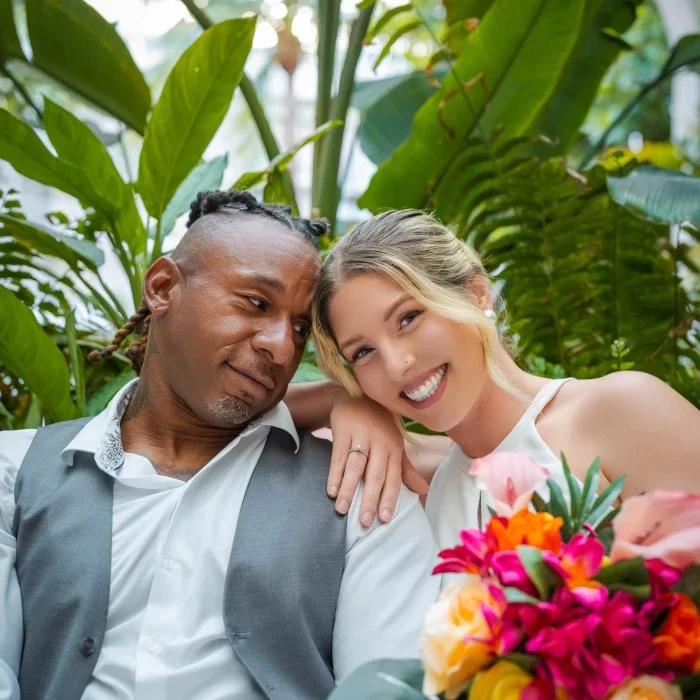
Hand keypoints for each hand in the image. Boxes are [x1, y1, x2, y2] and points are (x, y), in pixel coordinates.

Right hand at [327, 394, 429, 525]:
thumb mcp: (395, 445)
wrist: (357, 394)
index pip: (394, 478)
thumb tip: (424, 491)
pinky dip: (334, 474)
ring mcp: (361, 435)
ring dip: (349, 489)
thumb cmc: (379, 425)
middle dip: (371, 499)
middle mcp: (380, 442)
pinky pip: (338, 455)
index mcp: (394, 448)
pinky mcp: (343, 430)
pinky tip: (331, 491)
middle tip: (365, 522)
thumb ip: (406, 470)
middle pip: (376, 475)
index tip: (384, 520)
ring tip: (342, 510)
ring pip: (356, 467)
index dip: (389, 499)